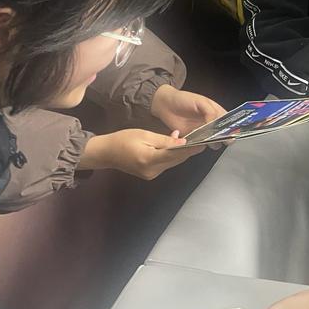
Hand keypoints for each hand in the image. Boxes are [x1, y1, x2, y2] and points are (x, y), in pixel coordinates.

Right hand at [79, 128, 201, 179]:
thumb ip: (164, 140)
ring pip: (172, 163)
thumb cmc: (122, 140)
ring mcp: (151, 174)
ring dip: (181, 153)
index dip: (190, 148)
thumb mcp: (144, 134)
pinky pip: (166, 164)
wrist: (105, 153)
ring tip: (192, 141)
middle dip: (188, 150)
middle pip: (176, 160)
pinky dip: (171, 156)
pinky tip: (174, 146)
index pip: (175, 154)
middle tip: (202, 139)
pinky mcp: (150, 174)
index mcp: (149, 159)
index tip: (203, 142)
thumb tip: (183, 142)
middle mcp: (152, 170)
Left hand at [150, 83, 226, 137]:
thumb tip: (216, 126)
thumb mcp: (201, 102)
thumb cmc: (184, 99)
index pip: (228, 122)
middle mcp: (211, 123)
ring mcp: (202, 131)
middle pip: (221, 133)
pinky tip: (200, 144)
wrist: (165, 105)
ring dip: (212, 142)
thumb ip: (211, 112)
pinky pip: (199, 144)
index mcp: (216, 112)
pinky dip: (200, 146)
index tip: (231, 134)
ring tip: (210, 142)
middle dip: (223, 137)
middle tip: (222, 140)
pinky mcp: (192, 138)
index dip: (231, 128)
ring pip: (211, 140)